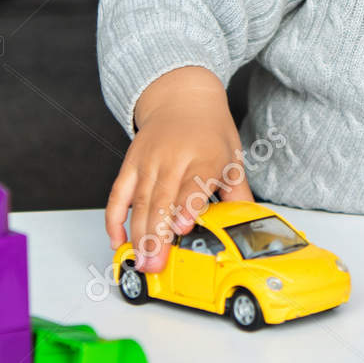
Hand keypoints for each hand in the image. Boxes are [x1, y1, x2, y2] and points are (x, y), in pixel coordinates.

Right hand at [104, 66, 251, 272]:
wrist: (182, 98)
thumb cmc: (210, 132)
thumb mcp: (231, 158)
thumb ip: (238, 193)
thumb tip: (248, 223)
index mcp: (204, 157)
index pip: (194, 184)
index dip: (187, 207)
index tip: (182, 227)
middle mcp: (174, 158)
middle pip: (163, 200)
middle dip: (158, 236)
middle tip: (157, 264)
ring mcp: (149, 161)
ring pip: (141, 202)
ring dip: (139, 235)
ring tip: (142, 262)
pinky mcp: (130, 163)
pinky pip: (118, 194)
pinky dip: (115, 219)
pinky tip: (118, 240)